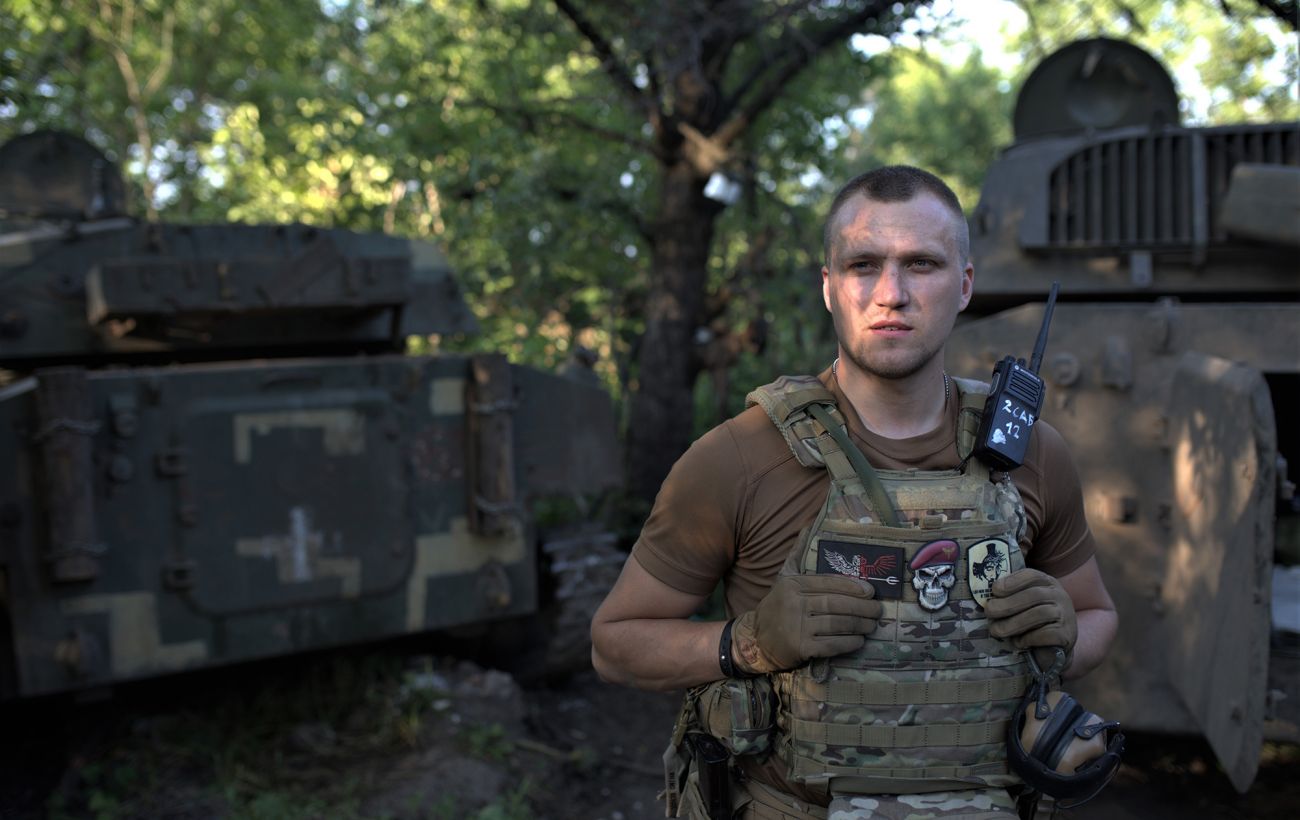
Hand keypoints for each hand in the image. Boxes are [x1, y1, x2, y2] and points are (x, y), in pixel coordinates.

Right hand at [731, 573, 880, 673]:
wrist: (756, 641)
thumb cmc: (779, 611)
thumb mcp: (787, 586)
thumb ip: (808, 573)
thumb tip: (833, 558)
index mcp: (792, 584)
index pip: (829, 583)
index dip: (853, 587)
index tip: (870, 592)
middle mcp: (793, 603)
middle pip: (836, 604)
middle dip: (862, 607)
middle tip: (877, 611)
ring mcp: (796, 627)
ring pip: (837, 624)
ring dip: (859, 625)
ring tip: (871, 625)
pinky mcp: (800, 648)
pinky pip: (832, 645)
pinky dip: (849, 643)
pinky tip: (859, 641)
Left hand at [985, 568, 1076, 653]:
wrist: (1052, 652)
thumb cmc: (1030, 624)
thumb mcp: (1021, 605)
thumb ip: (1008, 596)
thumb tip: (985, 596)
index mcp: (1047, 583)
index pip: (1032, 575)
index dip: (1012, 581)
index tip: (995, 590)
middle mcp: (1059, 596)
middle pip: (1033, 595)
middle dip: (1007, 604)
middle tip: (989, 611)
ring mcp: (1066, 615)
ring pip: (1039, 614)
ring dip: (1013, 623)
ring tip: (996, 630)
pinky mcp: (1067, 634)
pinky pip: (1047, 634)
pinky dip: (1028, 638)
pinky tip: (1018, 642)